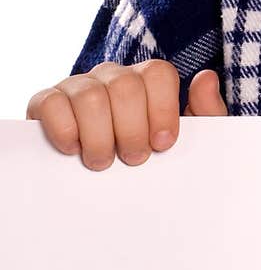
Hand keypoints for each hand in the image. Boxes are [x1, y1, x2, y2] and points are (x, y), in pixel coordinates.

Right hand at [26, 59, 227, 170]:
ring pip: (90, 96)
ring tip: (102, 162)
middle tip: (133, 159)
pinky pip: (50, 102)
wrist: (109, 196)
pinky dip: (63, 129)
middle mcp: (112, 76)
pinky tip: (72, 149)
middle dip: (131, 130)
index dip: (162, 110)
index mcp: (147, 80)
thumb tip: (206, 78)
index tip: (162, 145)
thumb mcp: (187, 142)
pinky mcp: (46, 102)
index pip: (158, 73)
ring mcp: (77, 86)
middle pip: (125, 86)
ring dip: (99, 137)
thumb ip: (206, 113)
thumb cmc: (150, 158)